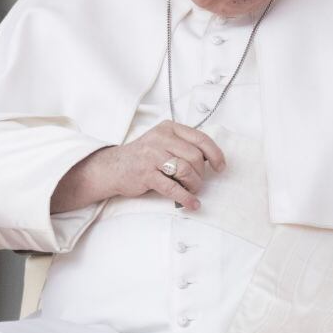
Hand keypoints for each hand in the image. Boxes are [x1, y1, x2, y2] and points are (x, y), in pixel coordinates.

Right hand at [52, 121, 225, 212]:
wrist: (113, 167)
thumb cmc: (144, 157)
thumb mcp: (163, 142)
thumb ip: (183, 145)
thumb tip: (210, 159)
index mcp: (168, 128)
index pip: (200, 139)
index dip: (214, 154)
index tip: (220, 167)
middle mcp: (160, 138)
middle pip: (194, 157)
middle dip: (201, 174)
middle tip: (197, 183)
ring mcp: (152, 155)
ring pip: (185, 170)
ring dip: (194, 185)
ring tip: (192, 191)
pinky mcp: (146, 174)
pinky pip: (172, 187)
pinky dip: (185, 198)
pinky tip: (192, 204)